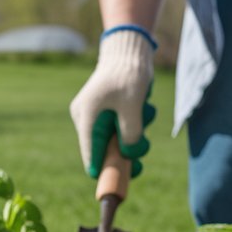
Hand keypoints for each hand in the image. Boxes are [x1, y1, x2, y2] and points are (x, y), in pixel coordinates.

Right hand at [69, 29, 154, 177]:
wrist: (128, 49)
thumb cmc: (128, 75)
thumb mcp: (133, 107)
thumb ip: (131, 135)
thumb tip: (130, 156)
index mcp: (86, 119)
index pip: (91, 157)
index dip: (105, 172)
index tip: (120, 182)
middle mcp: (86, 119)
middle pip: (104, 151)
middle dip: (127, 151)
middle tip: (143, 150)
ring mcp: (95, 115)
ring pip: (115, 139)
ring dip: (135, 133)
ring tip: (146, 113)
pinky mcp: (106, 111)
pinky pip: (120, 127)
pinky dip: (134, 123)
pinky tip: (143, 107)